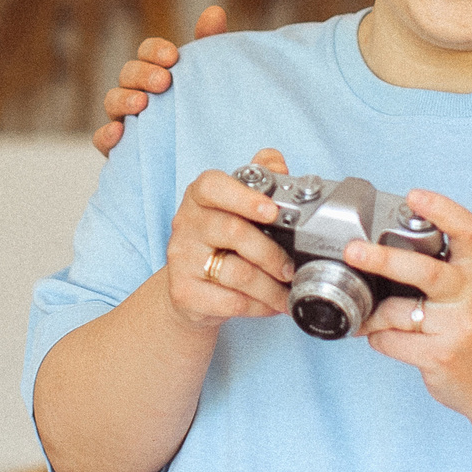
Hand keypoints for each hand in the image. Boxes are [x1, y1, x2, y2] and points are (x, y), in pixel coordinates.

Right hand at [92, 5, 228, 155]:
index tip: (173, 57)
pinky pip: (102, 140)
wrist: (204, 158)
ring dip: (123, 99)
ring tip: (142, 104)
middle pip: (128, 73)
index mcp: (157, 71)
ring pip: (111, 101)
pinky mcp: (120, 149)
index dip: (155, 51)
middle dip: (142, 74)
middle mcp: (137, 92)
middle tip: (163, 82)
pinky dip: (106, 135)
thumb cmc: (205, 112)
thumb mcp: (211, 80)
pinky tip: (119, 134)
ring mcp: (125, 119)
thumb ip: (210, 47)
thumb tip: (214, 11)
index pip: (148, 52)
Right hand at [163, 147, 295, 329]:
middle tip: (290, 268)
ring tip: (287, 293)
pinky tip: (270, 306)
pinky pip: (231, 302)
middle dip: (271, 253)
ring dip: (271, 287)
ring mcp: (181, 259)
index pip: (213, 186)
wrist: (191, 290)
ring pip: (237, 273)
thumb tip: (278, 164)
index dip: (244, 197)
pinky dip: (258, 307)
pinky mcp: (184, 293)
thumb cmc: (220, 242)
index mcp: (200, 196)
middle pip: (233, 232)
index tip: (272, 211)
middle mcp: (185, 224)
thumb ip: (259, 178)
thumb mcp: (237, 207)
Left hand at [350, 191, 471, 412]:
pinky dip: (378, 339)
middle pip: (425, 270)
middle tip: (353, 251)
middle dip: (384, 259)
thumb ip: (437, 271)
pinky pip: (390, 341)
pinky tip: (389, 340)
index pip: (467, 231)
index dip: (442, 210)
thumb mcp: (466, 293)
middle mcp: (469, 296)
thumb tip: (378, 253)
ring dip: (374, 317)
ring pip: (395, 312)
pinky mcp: (441, 356)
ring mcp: (456, 328)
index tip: (415, 196)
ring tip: (373, 320)